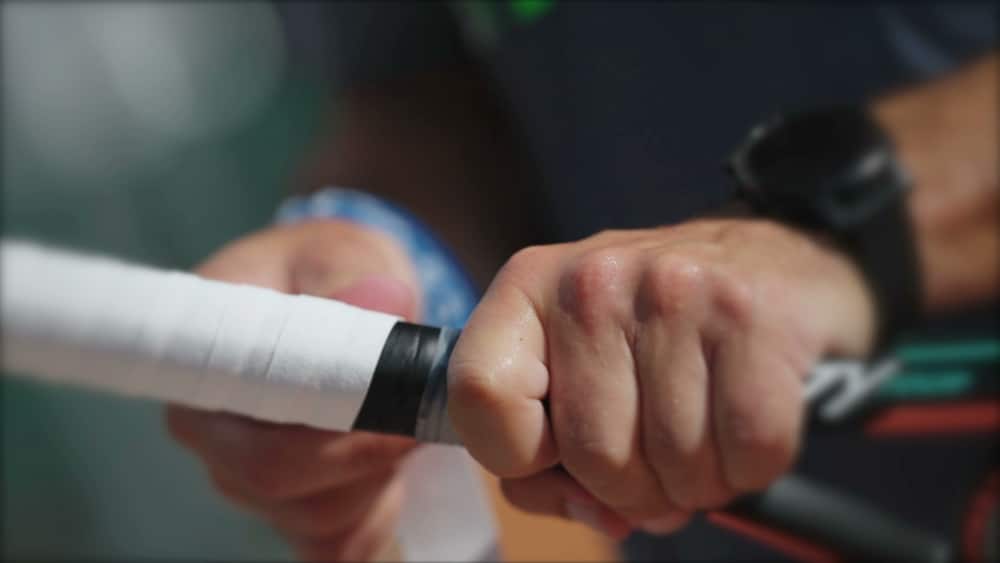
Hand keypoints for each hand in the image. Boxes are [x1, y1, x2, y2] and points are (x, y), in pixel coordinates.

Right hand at [166, 220, 420, 560]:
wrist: (338, 297)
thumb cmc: (327, 270)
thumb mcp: (342, 252)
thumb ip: (356, 276)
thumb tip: (382, 301)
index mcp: (205, 368)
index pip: (250, 434)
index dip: (331, 433)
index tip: (398, 408)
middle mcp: (211, 435)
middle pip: (278, 483)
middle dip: (367, 455)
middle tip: (421, 414)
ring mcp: (245, 480)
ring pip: (317, 517)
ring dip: (378, 476)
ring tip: (402, 419)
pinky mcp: (289, 511)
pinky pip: (339, 541)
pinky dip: (379, 508)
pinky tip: (392, 463)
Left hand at [448, 219, 874, 535]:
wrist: (770, 263)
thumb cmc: (657, 333)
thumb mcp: (576, 366)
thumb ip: (549, 454)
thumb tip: (594, 512)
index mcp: (528, 289)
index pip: (479, 397)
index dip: (519, 457)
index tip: (557, 451)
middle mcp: (593, 280)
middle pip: (593, 456)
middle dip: (634, 488)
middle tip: (657, 456)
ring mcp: (674, 291)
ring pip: (674, 465)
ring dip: (697, 481)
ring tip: (705, 432)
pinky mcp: (751, 315)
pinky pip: (749, 450)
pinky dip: (751, 467)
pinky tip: (744, 426)